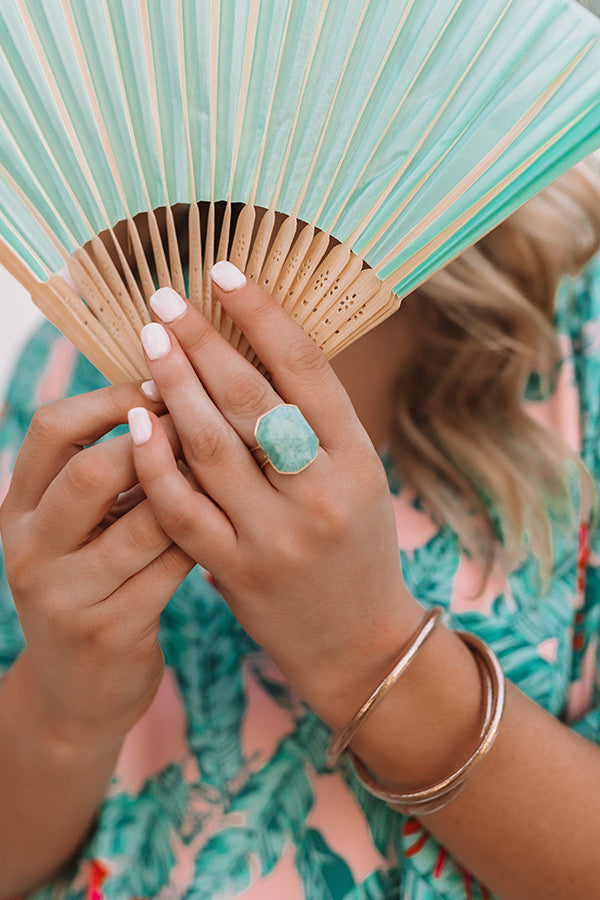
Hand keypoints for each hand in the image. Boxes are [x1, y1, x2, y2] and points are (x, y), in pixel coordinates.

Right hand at [0, 384, 193, 748]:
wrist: (76, 693)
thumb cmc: (91, 587)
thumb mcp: (72, 532)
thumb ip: (102, 476)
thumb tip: (169, 393)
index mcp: (17, 509)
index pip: (52, 429)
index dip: (110, 396)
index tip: (162, 382)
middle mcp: (30, 549)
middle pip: (92, 470)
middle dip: (155, 439)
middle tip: (204, 421)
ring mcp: (66, 595)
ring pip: (143, 520)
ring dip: (191, 487)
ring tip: (228, 464)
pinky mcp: (110, 631)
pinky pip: (171, 567)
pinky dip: (203, 535)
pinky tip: (230, 518)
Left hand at [128, 269, 422, 726]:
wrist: (359, 643)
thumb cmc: (357, 545)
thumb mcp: (357, 476)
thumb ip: (312, 422)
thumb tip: (250, 345)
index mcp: (358, 460)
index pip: (305, 369)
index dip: (261, 313)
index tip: (224, 271)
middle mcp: (320, 494)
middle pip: (251, 399)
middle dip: (204, 341)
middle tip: (166, 300)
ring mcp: (275, 536)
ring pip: (211, 446)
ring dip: (174, 387)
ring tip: (150, 343)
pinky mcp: (236, 570)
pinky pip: (183, 507)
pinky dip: (157, 461)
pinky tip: (138, 419)